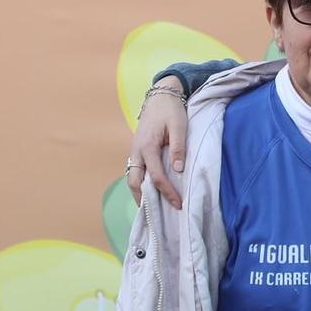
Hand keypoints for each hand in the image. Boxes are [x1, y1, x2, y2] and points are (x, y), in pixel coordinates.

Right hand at [127, 79, 187, 208]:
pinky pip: (135, 171)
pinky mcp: (137, 150)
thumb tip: (178, 170)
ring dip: (139, 193)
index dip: (167, 192)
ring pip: (131, 178)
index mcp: (147, 146)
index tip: (179, 204)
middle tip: (156, 215)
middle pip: (134, 182)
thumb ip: (178, 147)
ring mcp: (134, 151)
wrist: (161, 95)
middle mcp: (136, 151)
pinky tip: (149, 191)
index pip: (156, 177)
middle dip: (143, 200)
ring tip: (151, 208)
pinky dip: (139, 184)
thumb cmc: (171, 110)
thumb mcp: (179, 126)